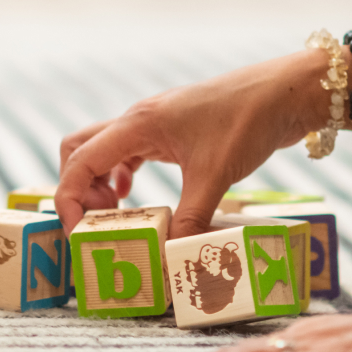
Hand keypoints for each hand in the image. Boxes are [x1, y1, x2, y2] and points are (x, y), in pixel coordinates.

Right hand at [56, 49, 326, 237]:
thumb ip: (190, 218)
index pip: (81, 159)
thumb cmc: (246, 122)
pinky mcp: (170, 130)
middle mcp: (137, 120)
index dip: (70, 198)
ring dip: (99, 182)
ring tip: (116, 216)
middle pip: (80, 149)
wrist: (281, 93)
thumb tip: (170, 257)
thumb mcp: (217, 176)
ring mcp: (153, 123)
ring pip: (103, 150)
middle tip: (99, 222)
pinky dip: (121, 175)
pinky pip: (128, 151)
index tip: (78, 232)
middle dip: (79, 188)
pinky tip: (134, 196)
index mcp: (138, 125)